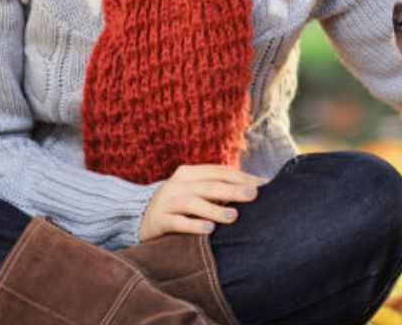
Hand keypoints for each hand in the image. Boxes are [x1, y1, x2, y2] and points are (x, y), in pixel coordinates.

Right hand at [139, 164, 266, 240]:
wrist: (139, 219)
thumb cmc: (179, 205)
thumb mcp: (196, 192)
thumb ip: (219, 189)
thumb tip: (256, 189)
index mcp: (189, 173)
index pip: (219, 172)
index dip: (241, 177)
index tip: (262, 185)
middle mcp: (177, 184)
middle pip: (209, 185)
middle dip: (233, 190)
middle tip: (253, 196)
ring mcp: (166, 202)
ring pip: (193, 202)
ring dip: (214, 209)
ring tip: (233, 217)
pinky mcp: (158, 221)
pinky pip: (177, 222)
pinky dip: (193, 225)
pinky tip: (209, 230)